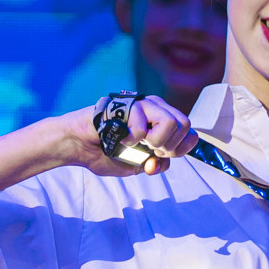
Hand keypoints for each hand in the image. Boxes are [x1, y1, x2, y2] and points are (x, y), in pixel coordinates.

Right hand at [61, 95, 197, 177]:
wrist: (77, 144)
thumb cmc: (104, 151)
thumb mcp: (136, 165)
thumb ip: (154, 164)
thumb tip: (161, 163)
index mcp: (161, 120)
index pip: (190, 132)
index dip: (180, 149)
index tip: (160, 156)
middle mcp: (155, 108)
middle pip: (186, 125)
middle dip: (170, 146)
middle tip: (150, 150)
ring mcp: (142, 103)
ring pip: (172, 122)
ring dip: (156, 141)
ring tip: (137, 143)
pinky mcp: (128, 104)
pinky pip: (144, 124)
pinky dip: (133, 138)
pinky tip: (121, 137)